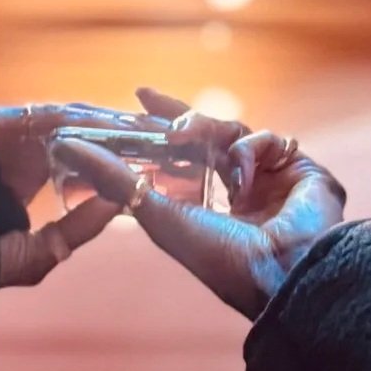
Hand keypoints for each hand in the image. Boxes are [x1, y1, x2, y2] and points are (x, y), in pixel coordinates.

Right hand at [0, 100, 175, 290]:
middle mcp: (12, 148)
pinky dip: (82, 122)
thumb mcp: (34, 254)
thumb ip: (75, 229)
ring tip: (155, 132)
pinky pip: (44, 117)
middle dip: (126, 137)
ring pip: (67, 120)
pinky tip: (119, 130)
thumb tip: (120, 202)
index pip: (81, 158)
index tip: (165, 165)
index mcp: (21, 176)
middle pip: (81, 133)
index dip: (122, 159)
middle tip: (173, 139)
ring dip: (112, 126)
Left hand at [50, 88, 345, 316]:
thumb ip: (114, 180)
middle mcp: (240, 192)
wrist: (280, 271)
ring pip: (236, 132)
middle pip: (209, 136)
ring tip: (188, 135)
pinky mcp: (301, 169)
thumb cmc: (219, 258)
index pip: (181, 156)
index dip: (160, 127)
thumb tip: (68, 148)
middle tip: (148, 99)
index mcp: (208, 207)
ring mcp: (272, 180)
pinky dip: (251, 150)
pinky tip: (244, 178)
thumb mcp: (156, 214)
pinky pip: (270, 139)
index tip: (137, 98)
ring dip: (208, 130)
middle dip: (179, 116)